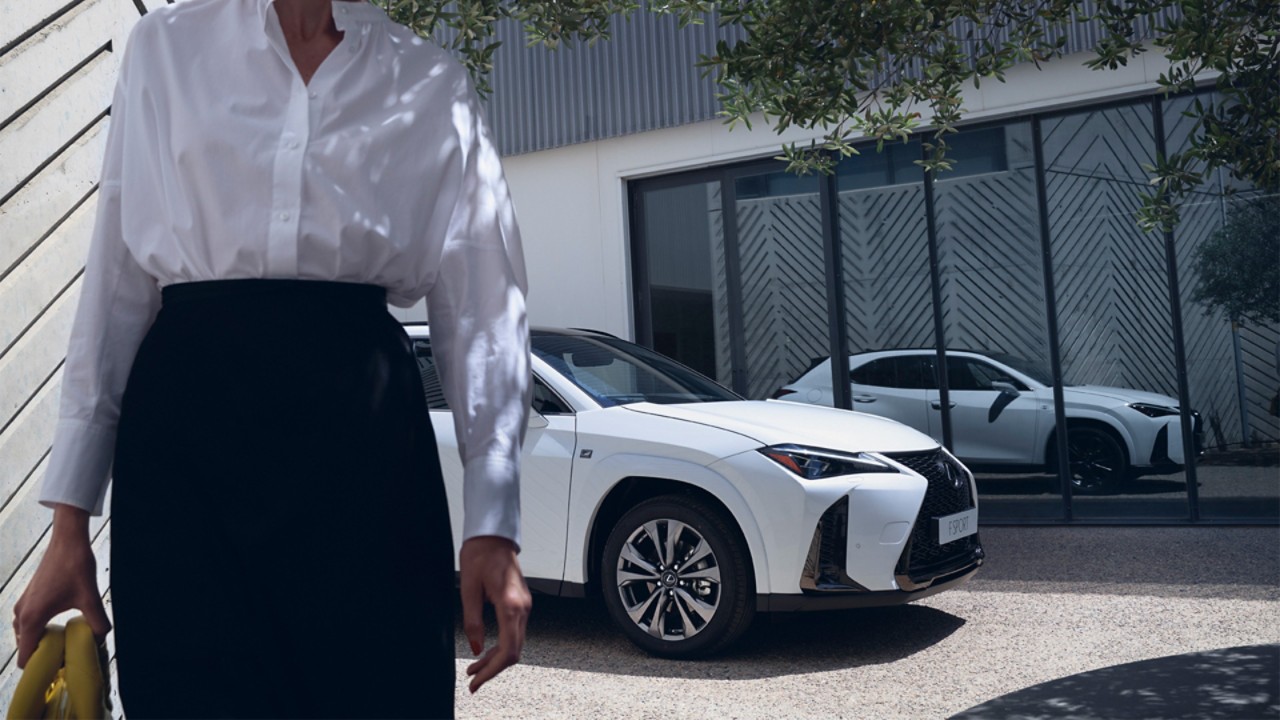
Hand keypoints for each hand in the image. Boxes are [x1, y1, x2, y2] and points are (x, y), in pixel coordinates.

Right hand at [12, 505, 110, 667]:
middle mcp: (21, 614)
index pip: (25, 657)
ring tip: (64, 644)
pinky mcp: (28, 596)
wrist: (67, 540)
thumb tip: (102, 639)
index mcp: (31, 619)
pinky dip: (40, 629)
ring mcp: (23, 604)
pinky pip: (28, 622)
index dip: (39, 669)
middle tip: (66, 657)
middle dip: (43, 656)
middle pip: (25, 647)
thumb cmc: (76, 567)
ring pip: (26, 634)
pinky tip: (60, 627)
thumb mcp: (90, 598)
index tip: (57, 671)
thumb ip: (97, 622)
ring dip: (42, 642)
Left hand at [459, 536, 530, 693]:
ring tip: (474, 667)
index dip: (492, 670)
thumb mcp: (469, 590)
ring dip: (495, 658)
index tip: (476, 681)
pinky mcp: (521, 603)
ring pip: (514, 643)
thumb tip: (475, 648)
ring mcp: (524, 606)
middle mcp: (523, 608)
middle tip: (473, 680)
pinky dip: (500, 645)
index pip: (508, 650)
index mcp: (511, 605)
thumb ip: (472, 622)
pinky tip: (485, 650)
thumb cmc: (480, 555)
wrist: (493, 537)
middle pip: (514, 651)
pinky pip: (514, 631)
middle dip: (493, 668)